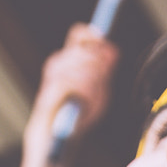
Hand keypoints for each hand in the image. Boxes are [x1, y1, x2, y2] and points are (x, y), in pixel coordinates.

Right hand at [28, 25, 118, 144]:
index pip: (80, 33)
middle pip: (86, 48)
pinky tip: (83, 103)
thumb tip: (114, 50)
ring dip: (93, 84)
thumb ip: (105, 70)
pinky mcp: (53, 85)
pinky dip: (86, 93)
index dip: (95, 37)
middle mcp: (59, 61)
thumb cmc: (79, 111)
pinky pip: (77, 81)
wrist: (57, 133)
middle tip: (98, 86)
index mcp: (69, 58)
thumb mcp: (99, 90)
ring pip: (84, 65)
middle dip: (99, 66)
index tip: (106, 49)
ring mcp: (54, 72)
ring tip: (89, 100)